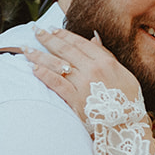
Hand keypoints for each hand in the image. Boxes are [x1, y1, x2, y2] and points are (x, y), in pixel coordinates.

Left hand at [26, 28, 143, 123]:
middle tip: (35, 31)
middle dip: (47, 39)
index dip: (64, 34)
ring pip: (57, 65)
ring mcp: (83, 84)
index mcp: (105, 62)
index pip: (80, 43)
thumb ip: (107, 55)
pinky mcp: (76, 100)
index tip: (52, 29)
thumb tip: (94, 37)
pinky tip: (33, 68)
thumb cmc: (128, 101)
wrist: (127, 126)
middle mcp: (93, 70)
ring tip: (26, 49)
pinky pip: (57, 84)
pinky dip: (44, 75)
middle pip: (65, 50)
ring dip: (39, 55)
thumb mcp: (124, 74)